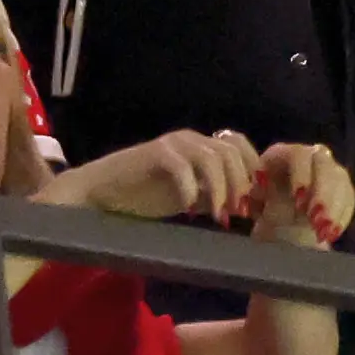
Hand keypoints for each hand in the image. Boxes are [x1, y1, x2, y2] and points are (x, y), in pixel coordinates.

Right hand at [43, 129, 263, 221]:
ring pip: (212, 157)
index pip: (239, 146)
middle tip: (237, 212)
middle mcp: (190, 139)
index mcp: (201, 146)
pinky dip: (191, 189)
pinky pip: (183, 167)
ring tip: (218, 215)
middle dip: (240, 183)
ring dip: (221, 189)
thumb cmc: (144, 196)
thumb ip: (214, 197)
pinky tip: (188, 209)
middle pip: (232, 151)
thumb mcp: (190, 198)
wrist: (101, 193)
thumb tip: (247, 207)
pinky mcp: (155, 152)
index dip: (252, 171)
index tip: (253, 202)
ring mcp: (172, 144)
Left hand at [250, 141, 354, 248]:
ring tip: (324, 231)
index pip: (298, 155)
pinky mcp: (343, 188)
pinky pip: (348, 198)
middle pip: (324, 164)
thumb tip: (256, 196)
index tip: (299, 202)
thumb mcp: (255, 202)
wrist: (279, 224)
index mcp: (283, 153)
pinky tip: (332, 233)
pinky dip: (340, 217)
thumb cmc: (263, 209)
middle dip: (322, 193)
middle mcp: (310, 155)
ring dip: (333, 208)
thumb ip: (258, 197)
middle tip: (317, 220)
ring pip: (340, 181)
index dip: (301, 176)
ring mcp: (329, 170)